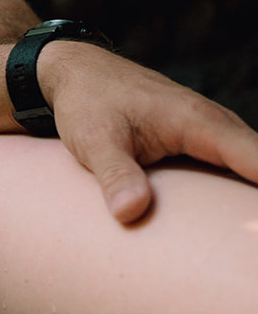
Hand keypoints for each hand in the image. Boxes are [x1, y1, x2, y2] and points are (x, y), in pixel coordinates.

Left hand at [41, 42, 257, 222]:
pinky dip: (239, 183)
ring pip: (248, 164)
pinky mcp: (197, 138)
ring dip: (251, 194)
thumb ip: (115, 175)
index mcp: (198, 121)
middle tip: (251, 242)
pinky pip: (231, 163)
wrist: (75, 72)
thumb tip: (131, 212)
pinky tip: (234, 214)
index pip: (256, 159)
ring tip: (246, 233)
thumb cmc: (86, 102)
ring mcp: (209, 129)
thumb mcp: (93, 140)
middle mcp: (214, 123)